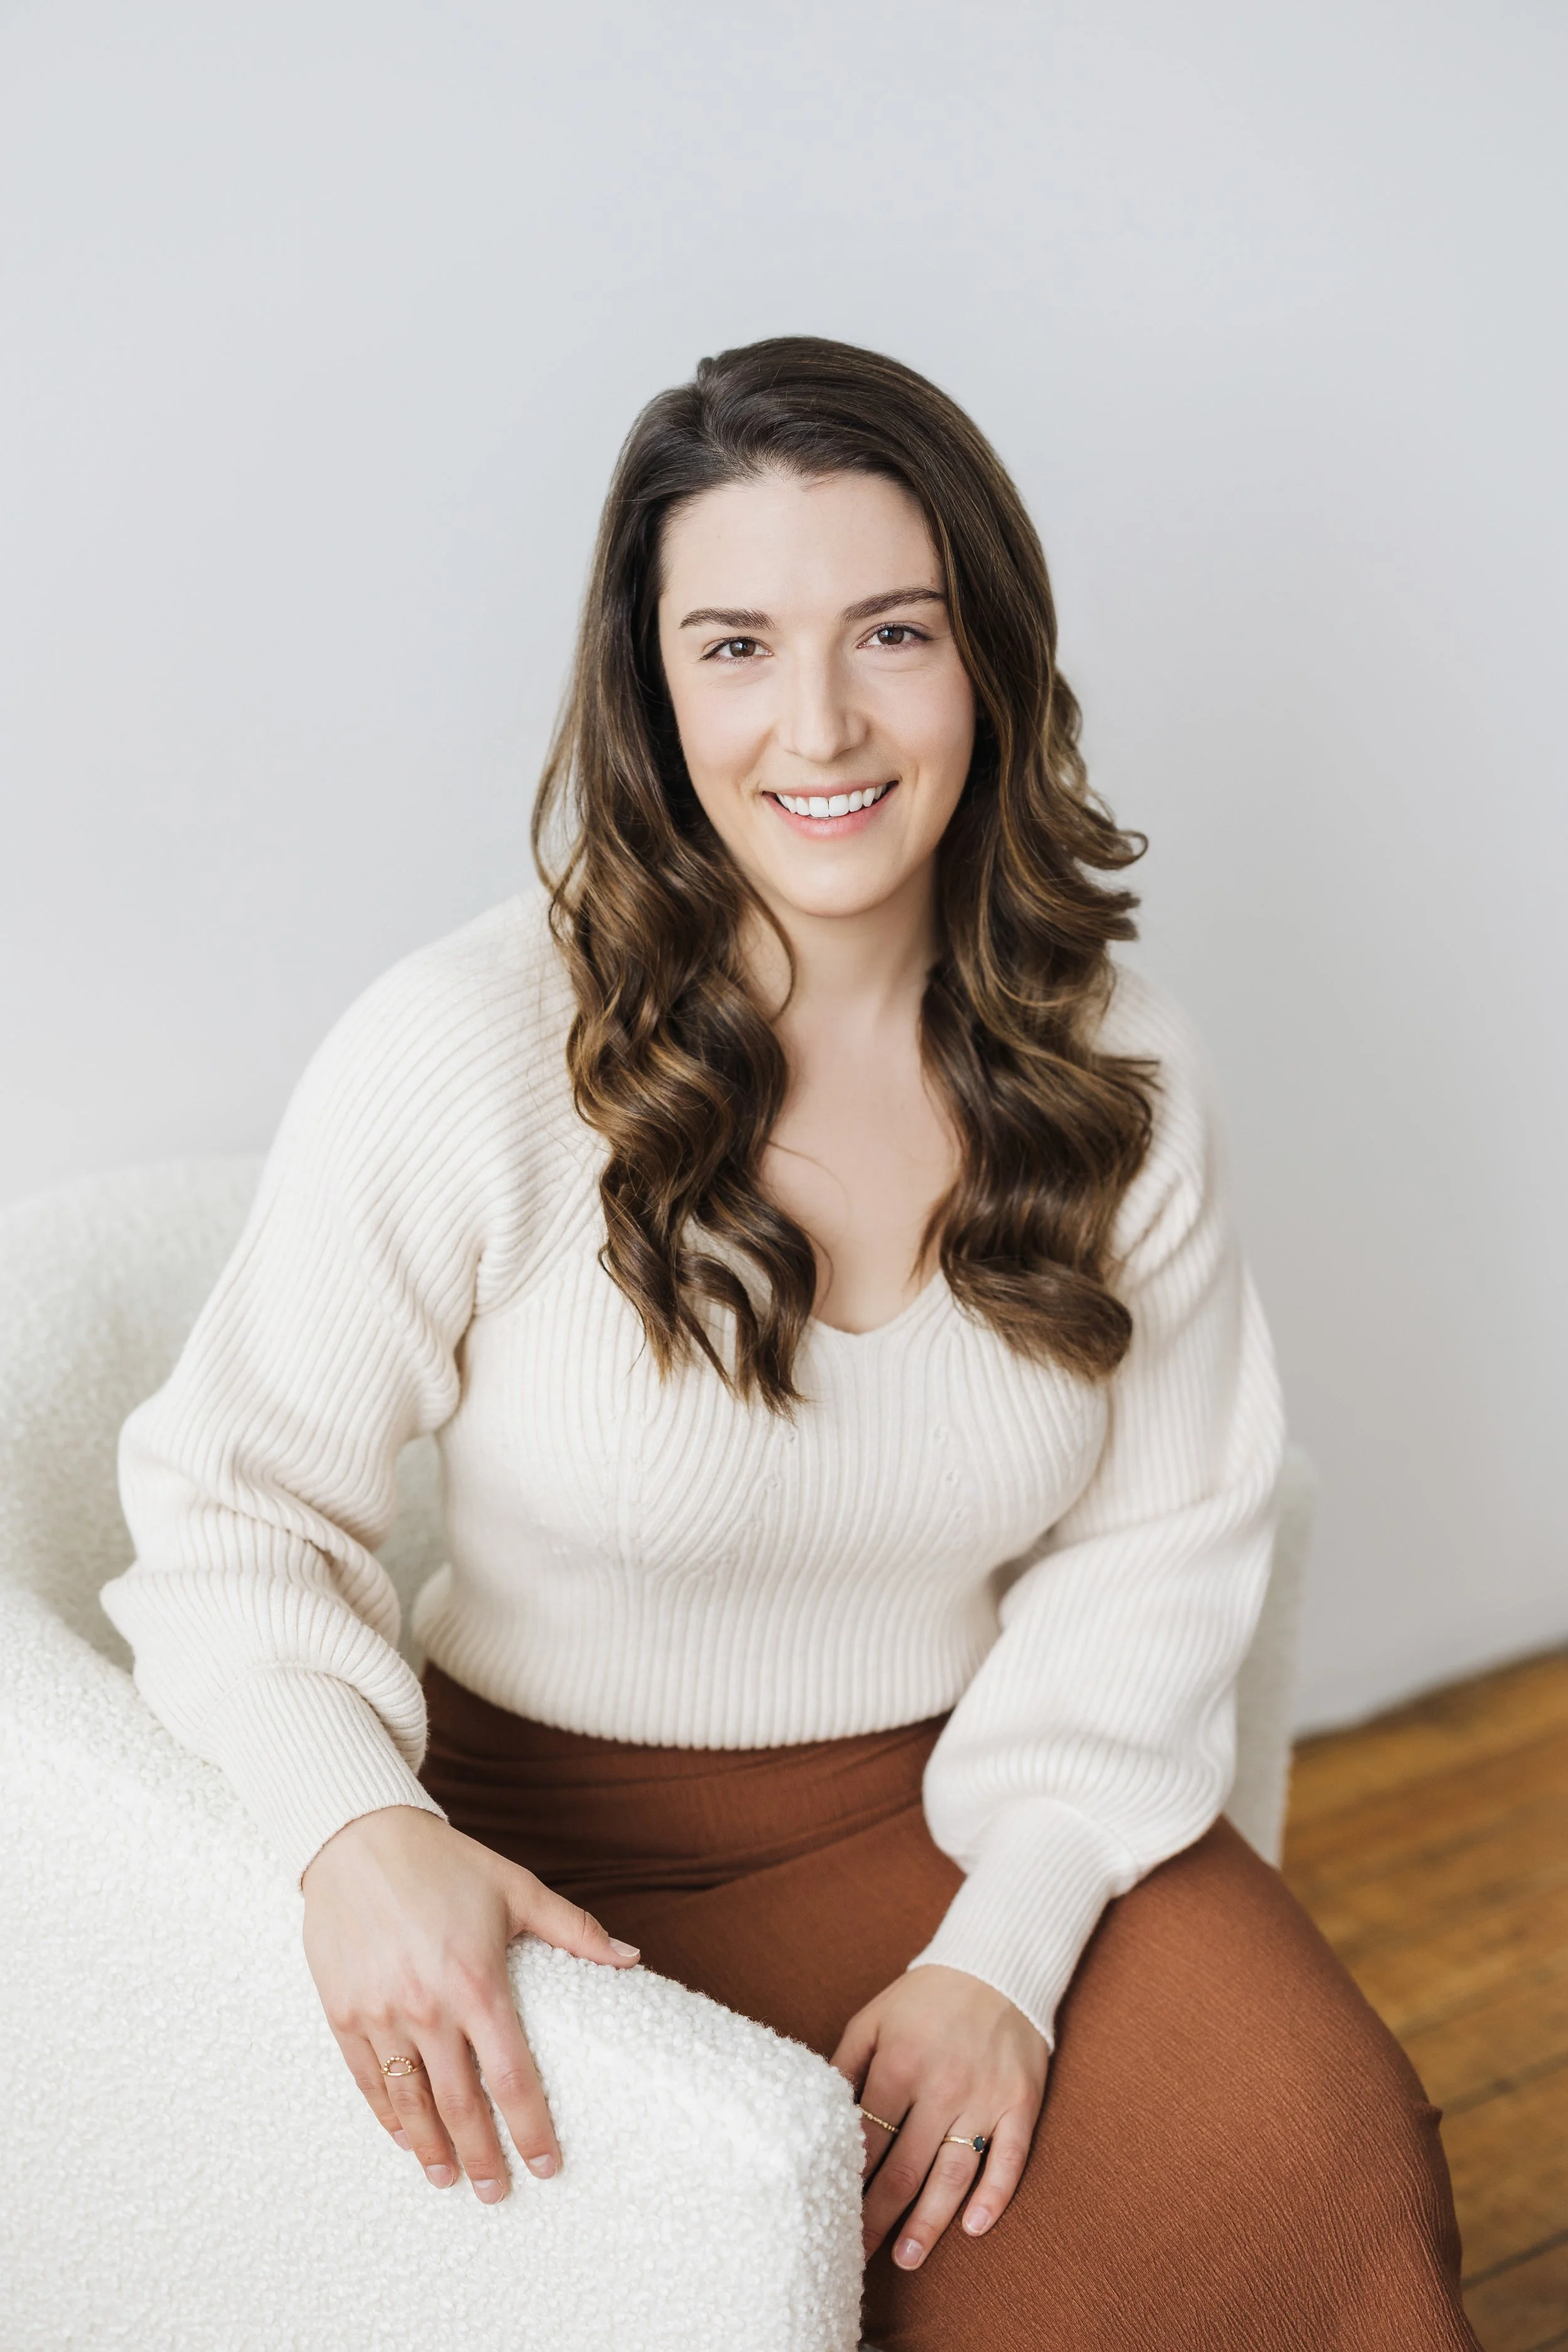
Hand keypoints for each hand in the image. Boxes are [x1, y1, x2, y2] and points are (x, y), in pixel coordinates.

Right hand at [301, 1804, 639, 2203]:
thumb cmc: (445, 1862)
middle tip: (499, 2192)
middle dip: (483, 2155)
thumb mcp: (516, 1888)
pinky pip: (368, 2079)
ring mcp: (379, 2013)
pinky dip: (388, 2115)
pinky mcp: (342, 2012)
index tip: (547, 2164)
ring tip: (448, 2179)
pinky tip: (405, 2136)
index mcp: (477, 1982)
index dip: (532, 2128)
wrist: (358, 1837)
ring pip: (411, 2101)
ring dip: (432, 2148)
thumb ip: (575, 1930)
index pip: (512, 2076)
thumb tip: (631, 1959)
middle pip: (461, 2104)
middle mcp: (427, 2007)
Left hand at [831, 1964, 1048, 2268]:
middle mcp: (942, 2085)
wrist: (994, 1965)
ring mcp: (984, 2096)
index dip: (847, 2184)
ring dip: (930, 2221)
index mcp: (899, 2063)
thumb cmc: (924, 1999)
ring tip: (907, 2256)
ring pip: (954, 2173)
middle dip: (878, 2217)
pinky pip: (1010, 2158)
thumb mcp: (872, 2018)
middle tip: (858, 2257)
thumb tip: (817, 2113)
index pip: (867, 2141)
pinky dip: (994, 2195)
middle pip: (905, 2167)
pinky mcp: (1020, 2102)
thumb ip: (844, 2065)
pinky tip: (975, 2227)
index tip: (829, 2218)